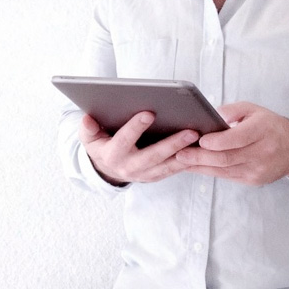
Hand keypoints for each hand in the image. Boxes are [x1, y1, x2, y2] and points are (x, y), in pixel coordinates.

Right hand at [78, 111, 199, 185]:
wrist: (107, 169)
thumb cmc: (101, 145)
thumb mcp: (89, 138)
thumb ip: (88, 128)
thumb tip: (87, 118)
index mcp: (113, 155)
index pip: (124, 140)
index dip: (135, 127)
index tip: (149, 113)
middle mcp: (130, 167)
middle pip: (153, 156)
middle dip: (172, 144)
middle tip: (190, 131)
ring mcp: (145, 174)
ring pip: (168, 165)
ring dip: (186, 153)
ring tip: (201, 139)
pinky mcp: (156, 176)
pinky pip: (174, 170)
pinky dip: (188, 160)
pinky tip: (202, 149)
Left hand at [175, 102, 288, 185]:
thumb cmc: (270, 126)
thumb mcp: (253, 109)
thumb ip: (232, 110)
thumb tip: (211, 115)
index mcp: (263, 131)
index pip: (238, 138)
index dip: (218, 141)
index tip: (200, 140)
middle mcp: (262, 152)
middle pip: (227, 157)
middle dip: (201, 157)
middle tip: (180, 153)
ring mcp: (258, 169)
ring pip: (224, 169)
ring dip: (200, 166)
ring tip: (181, 160)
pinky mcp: (253, 180)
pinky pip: (227, 176)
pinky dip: (209, 171)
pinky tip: (195, 166)